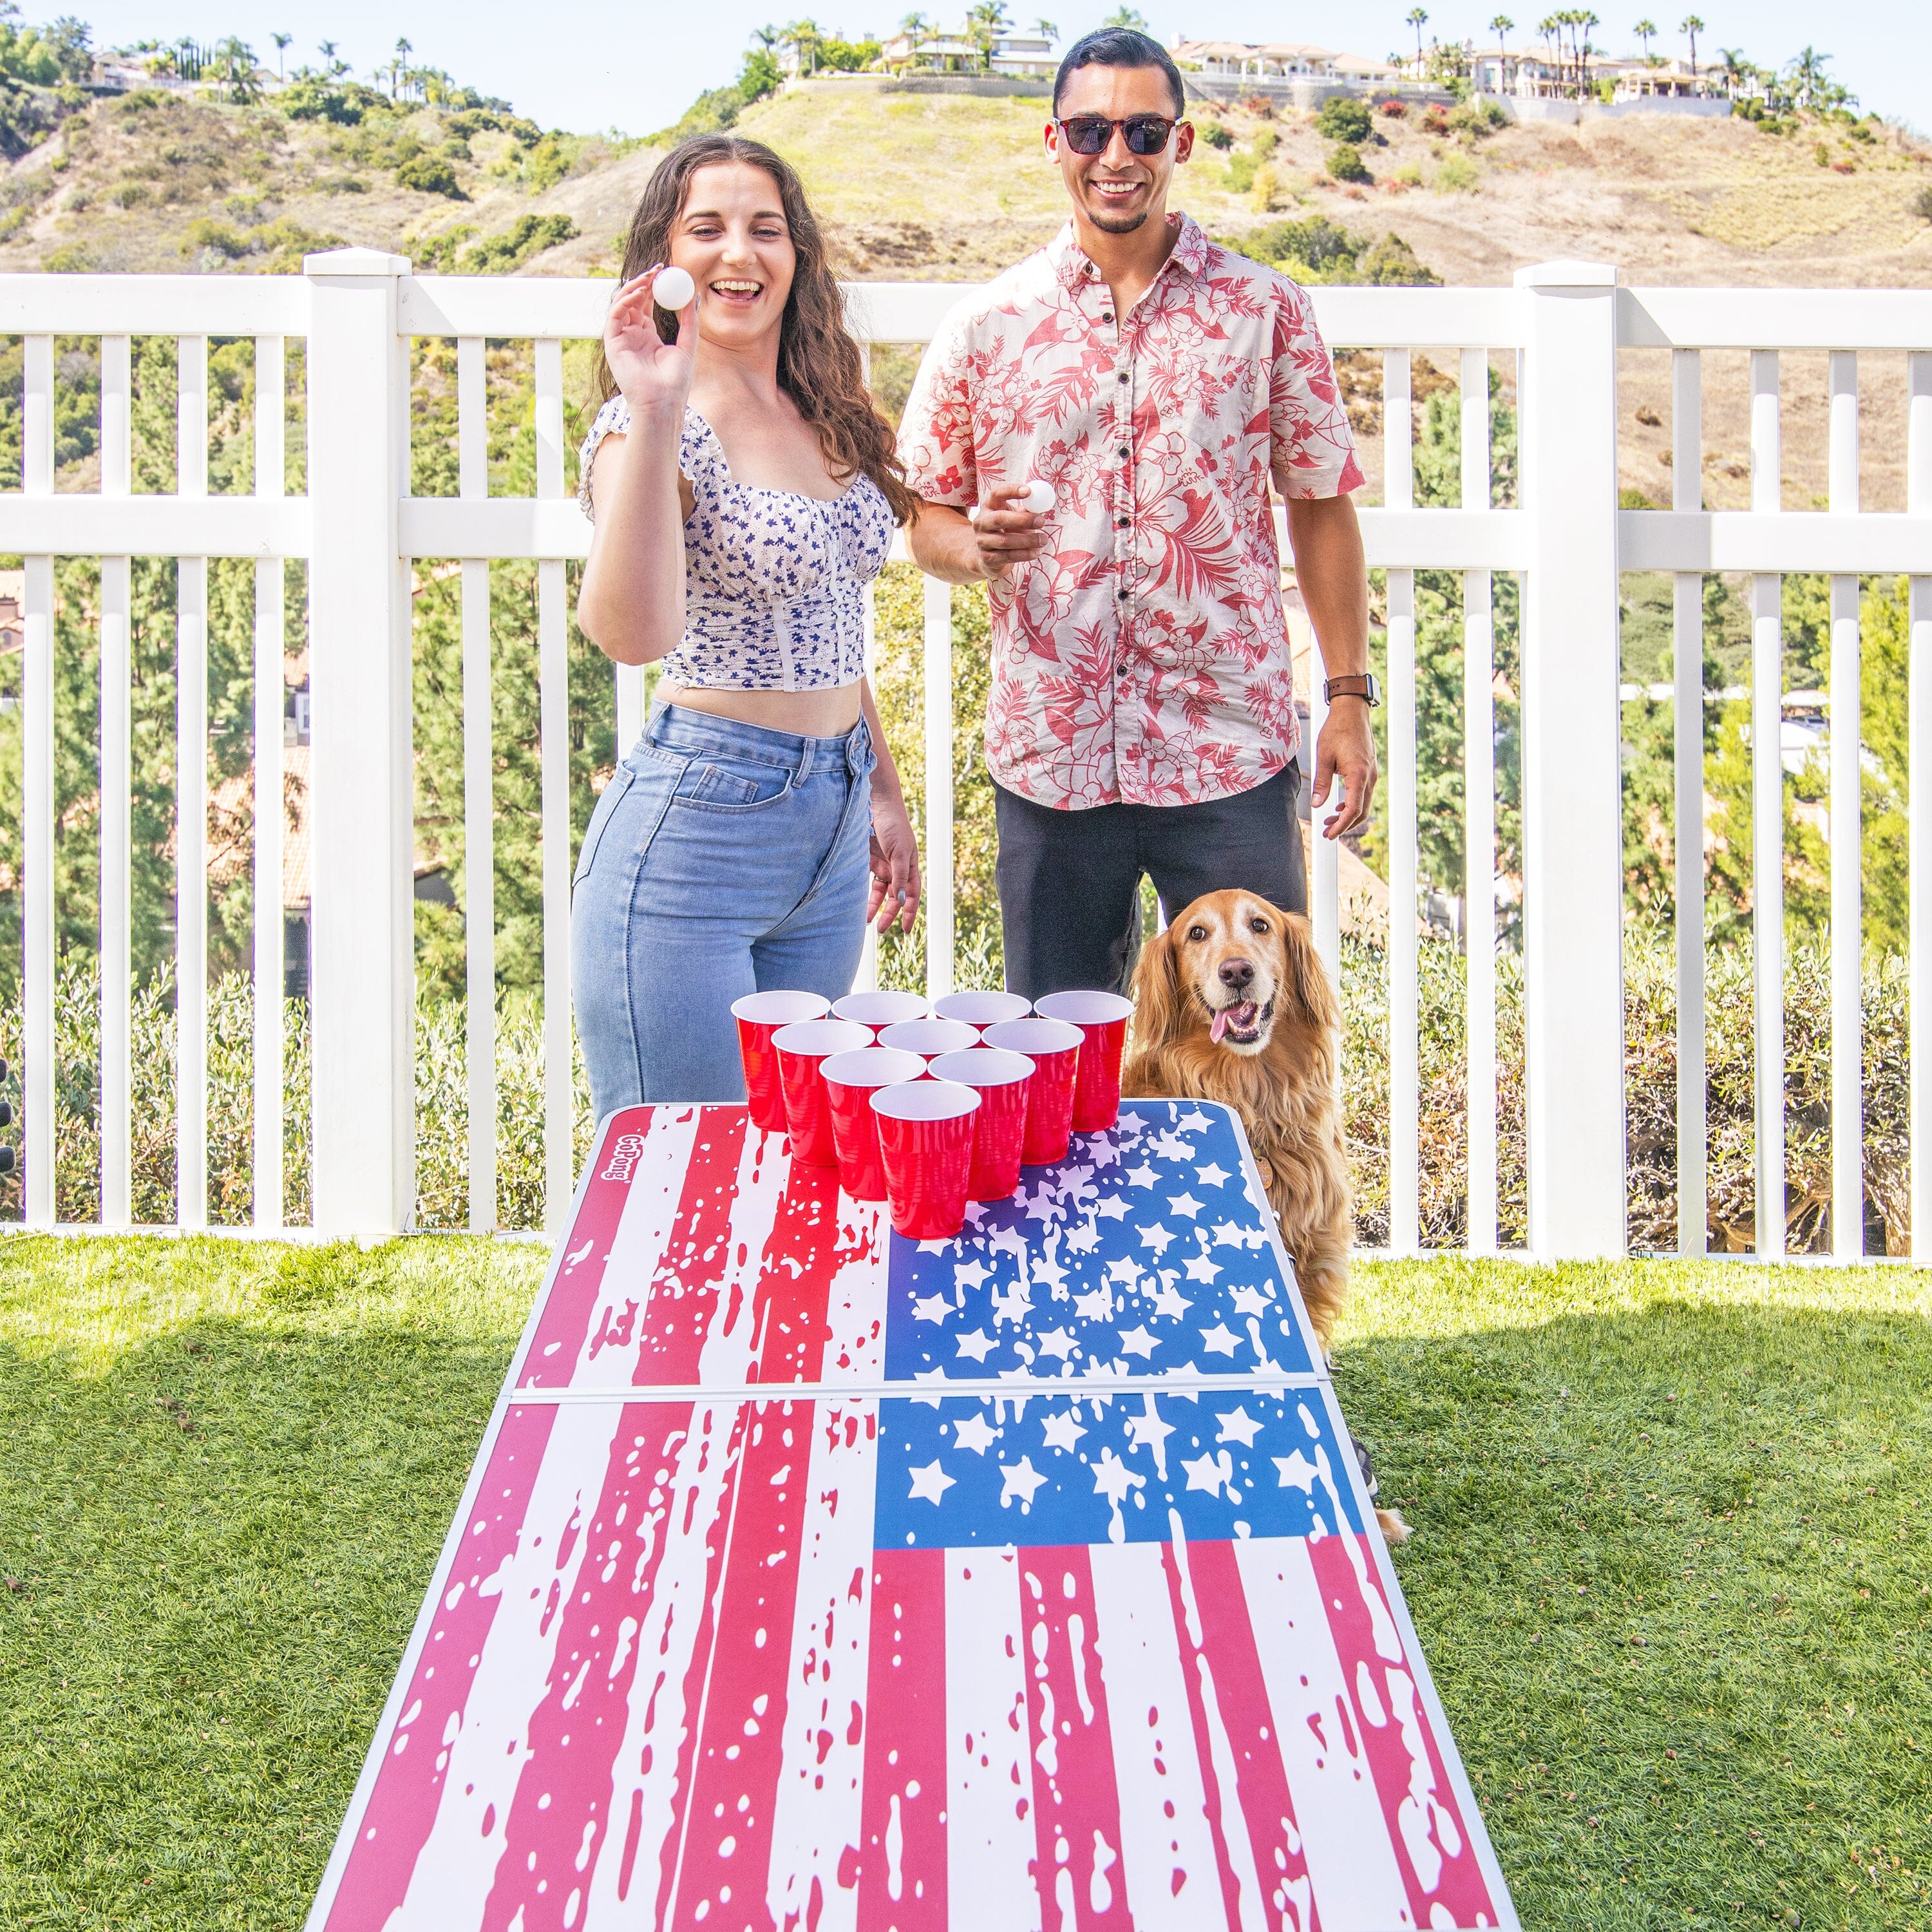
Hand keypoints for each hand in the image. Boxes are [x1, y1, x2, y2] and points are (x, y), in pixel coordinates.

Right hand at [604, 266, 695, 418]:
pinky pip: (614, 316)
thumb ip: (689, 321)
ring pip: (622, 305)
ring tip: (648, 278)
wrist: (663, 404)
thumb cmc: (675, 383)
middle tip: (657, 270)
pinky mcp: (612, 344)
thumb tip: (693, 296)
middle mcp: (632, 335)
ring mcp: (621, 339)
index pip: (646, 304)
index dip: (654, 287)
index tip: (666, 273)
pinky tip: (638, 293)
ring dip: (634, 288)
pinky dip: (624, 301)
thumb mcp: (687, 345)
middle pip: (633, 301)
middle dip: (643, 282)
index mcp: (647, 336)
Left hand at [868, 793, 921, 933]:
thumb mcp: (900, 852)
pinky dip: (863, 893)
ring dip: (874, 907)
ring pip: (879, 893)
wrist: (876, 803)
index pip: (912, 895)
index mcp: (910, 867)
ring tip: (865, 920)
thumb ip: (899, 877)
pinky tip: (856, 903)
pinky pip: (866, 882)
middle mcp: (897, 869)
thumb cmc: (894, 825)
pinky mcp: (867, 860)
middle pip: (895, 897)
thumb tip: (901, 901)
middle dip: (889, 914)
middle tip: (881, 930)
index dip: (910, 913)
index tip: (905, 930)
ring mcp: (882, 865)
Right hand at [968, 483, 1046, 579]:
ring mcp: (982, 541)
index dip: (1011, 490)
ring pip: (1005, 541)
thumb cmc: (1006, 531)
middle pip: (999, 519)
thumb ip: (1025, 510)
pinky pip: (1008, 556)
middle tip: (1042, 521)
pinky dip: (1025, 554)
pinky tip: (1036, 552)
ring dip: (1028, 541)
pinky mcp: (987, 558)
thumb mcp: (1013, 517)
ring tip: (1043, 540)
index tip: (1029, 491)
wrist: (988, 557)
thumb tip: (1041, 504)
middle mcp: (981, 522)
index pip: (996, 493)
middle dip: (1023, 520)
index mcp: (989, 507)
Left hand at [1312, 697, 1376, 840]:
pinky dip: (1352, 803)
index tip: (1329, 834)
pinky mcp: (1369, 769)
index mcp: (1358, 775)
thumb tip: (1316, 805)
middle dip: (1344, 824)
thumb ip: (1321, 782)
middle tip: (1326, 832)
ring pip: (1364, 803)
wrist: (1352, 711)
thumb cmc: (1336, 730)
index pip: (1353, 809)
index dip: (1341, 825)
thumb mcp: (1324, 757)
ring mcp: (1372, 773)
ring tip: (1329, 820)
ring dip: (1348, 815)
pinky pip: (1364, 793)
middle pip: (1361, 811)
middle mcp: (1369, 776)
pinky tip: (1338, 805)